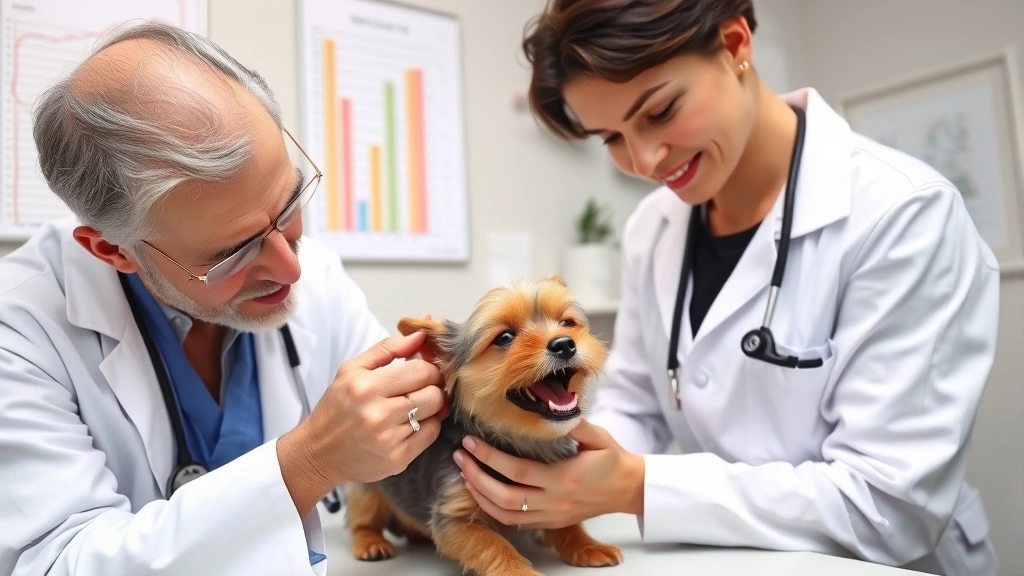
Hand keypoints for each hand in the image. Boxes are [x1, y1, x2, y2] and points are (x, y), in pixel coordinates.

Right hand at [279, 329, 447, 515]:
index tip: (423, 371)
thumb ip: (389, 348)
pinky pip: (430, 436)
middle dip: (433, 387)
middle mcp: (377, 414)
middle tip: (421, 388)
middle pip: (433, 393)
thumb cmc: (336, 408)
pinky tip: (411, 424)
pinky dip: (427, 426)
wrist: (317, 453)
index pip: (421, 371)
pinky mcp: (397, 459)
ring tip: (414, 406)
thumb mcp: (352, 369)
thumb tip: (422, 333)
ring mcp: (389, 440)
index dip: (429, 368)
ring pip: (435, 414)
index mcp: (365, 386)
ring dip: (430, 407)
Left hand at [453, 420, 644, 528]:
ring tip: (464, 474)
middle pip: (505, 495)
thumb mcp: (598, 437)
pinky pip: (516, 523)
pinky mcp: (552, 523)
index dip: (489, 457)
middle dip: (476, 476)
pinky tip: (483, 494)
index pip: (517, 470)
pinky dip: (495, 510)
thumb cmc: (613, 460)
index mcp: (564, 478)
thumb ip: (574, 424)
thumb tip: (553, 404)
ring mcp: (552, 515)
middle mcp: (555, 500)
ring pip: (506, 514)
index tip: (470, 442)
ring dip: (481, 496)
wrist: (629, 489)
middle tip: (460, 456)